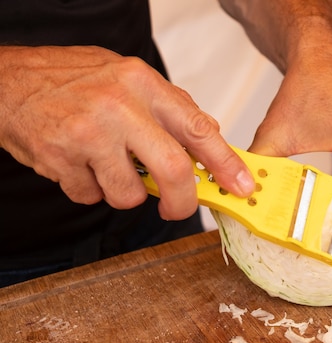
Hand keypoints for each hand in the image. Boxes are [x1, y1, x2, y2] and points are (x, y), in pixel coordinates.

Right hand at [0, 46, 254, 219]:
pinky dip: (90, 189)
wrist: (7, 81)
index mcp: (143, 83)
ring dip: (123, 192)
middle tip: (177, 209)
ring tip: (105, 166)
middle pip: (173, 170)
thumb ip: (168, 108)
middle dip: (182, 201)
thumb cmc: (72, 80)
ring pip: (128, 194)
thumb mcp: (128, 78)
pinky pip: (91, 197)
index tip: (242, 186)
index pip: (199, 128)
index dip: (226, 163)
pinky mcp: (60, 158)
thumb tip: (209, 139)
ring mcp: (88, 133)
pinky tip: (78, 164)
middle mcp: (119, 106)